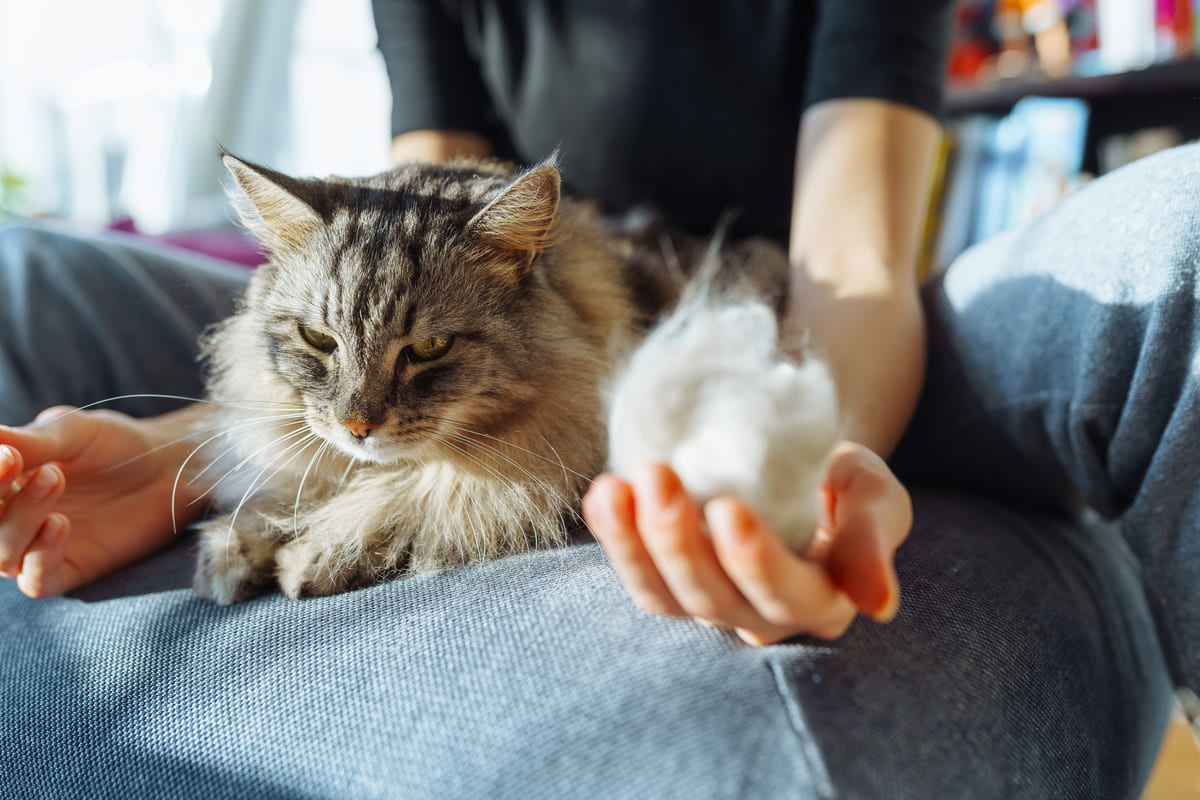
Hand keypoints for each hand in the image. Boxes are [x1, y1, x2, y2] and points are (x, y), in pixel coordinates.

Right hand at [0, 405, 207, 597]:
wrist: (168, 468)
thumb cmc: (116, 444)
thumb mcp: (73, 433)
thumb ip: (30, 441)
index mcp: (2, 485)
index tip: (9, 454)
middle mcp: (10, 520)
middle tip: (23, 462)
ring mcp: (36, 549)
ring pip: (0, 556)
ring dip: (19, 520)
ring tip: (54, 479)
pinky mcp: (68, 571)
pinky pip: (36, 581)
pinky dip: (40, 557)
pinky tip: (59, 524)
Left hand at [582, 441, 911, 643]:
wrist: (804, 467)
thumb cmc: (846, 483)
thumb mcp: (875, 496)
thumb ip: (873, 539)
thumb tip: (877, 603)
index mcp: (821, 602)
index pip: (783, 593)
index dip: (752, 558)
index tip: (727, 506)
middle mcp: (761, 618)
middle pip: (711, 597)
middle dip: (677, 539)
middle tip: (657, 474)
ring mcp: (709, 605)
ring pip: (663, 596)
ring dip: (632, 544)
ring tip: (616, 486)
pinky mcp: (670, 585)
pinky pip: (636, 574)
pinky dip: (613, 537)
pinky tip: (603, 496)